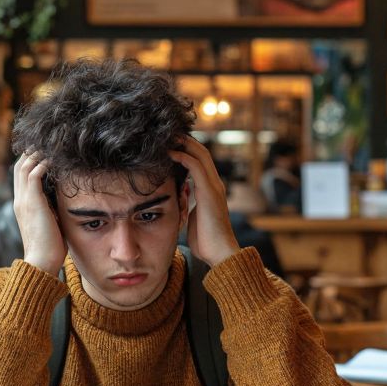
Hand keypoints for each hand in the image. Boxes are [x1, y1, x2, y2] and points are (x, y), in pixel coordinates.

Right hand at [13, 152, 66, 274]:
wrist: (42, 261)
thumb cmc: (50, 247)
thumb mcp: (51, 223)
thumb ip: (53, 209)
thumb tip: (64, 202)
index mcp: (23, 205)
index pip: (21, 175)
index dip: (31, 161)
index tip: (46, 153)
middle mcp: (20, 200)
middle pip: (20, 165)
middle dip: (33, 152)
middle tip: (50, 144)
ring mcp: (24, 200)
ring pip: (25, 165)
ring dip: (38, 154)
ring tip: (53, 146)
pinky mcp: (32, 202)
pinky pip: (34, 173)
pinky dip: (43, 163)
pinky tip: (55, 160)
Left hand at [168, 136, 239, 266]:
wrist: (219, 254)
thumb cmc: (205, 240)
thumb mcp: (192, 215)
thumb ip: (187, 202)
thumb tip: (179, 193)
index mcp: (211, 189)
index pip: (201, 161)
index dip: (187, 148)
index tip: (171, 141)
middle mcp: (215, 184)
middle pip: (202, 152)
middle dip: (185, 140)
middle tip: (167, 132)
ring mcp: (214, 186)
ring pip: (200, 155)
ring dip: (184, 143)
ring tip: (167, 135)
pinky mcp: (209, 192)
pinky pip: (195, 167)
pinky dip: (183, 157)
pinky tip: (170, 152)